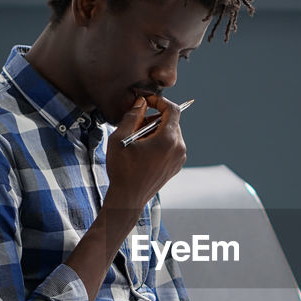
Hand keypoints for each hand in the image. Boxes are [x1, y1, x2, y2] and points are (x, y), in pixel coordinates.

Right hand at [104, 95, 186, 212]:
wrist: (128, 199)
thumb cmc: (122, 170)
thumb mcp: (120, 139)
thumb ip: (132, 116)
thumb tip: (141, 102)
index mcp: (168, 140)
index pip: (173, 109)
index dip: (159, 101)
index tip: (146, 101)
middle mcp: (179, 148)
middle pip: (172, 122)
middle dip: (154, 118)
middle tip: (135, 124)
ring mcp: (179, 158)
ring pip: (171, 134)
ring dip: (156, 131)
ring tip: (137, 140)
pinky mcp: (176, 166)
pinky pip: (171, 146)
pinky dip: (159, 142)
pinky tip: (143, 151)